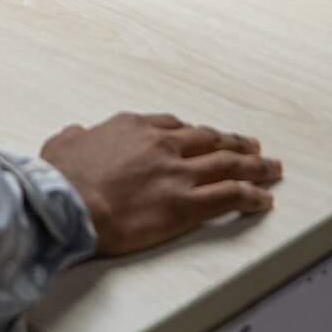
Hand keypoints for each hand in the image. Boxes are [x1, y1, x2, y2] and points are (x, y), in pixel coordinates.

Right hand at [41, 112, 282, 255]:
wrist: (68, 203)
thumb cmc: (60, 178)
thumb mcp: (61, 144)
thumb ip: (74, 137)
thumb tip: (77, 134)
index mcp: (134, 128)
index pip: (174, 126)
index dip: (194, 133)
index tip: (203, 136)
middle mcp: (162, 145)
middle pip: (209, 139)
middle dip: (233, 142)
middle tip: (251, 145)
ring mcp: (177, 173)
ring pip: (227, 164)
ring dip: (254, 166)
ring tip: (271, 168)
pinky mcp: (185, 204)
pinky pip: (229, 196)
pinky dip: (251, 196)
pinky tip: (264, 199)